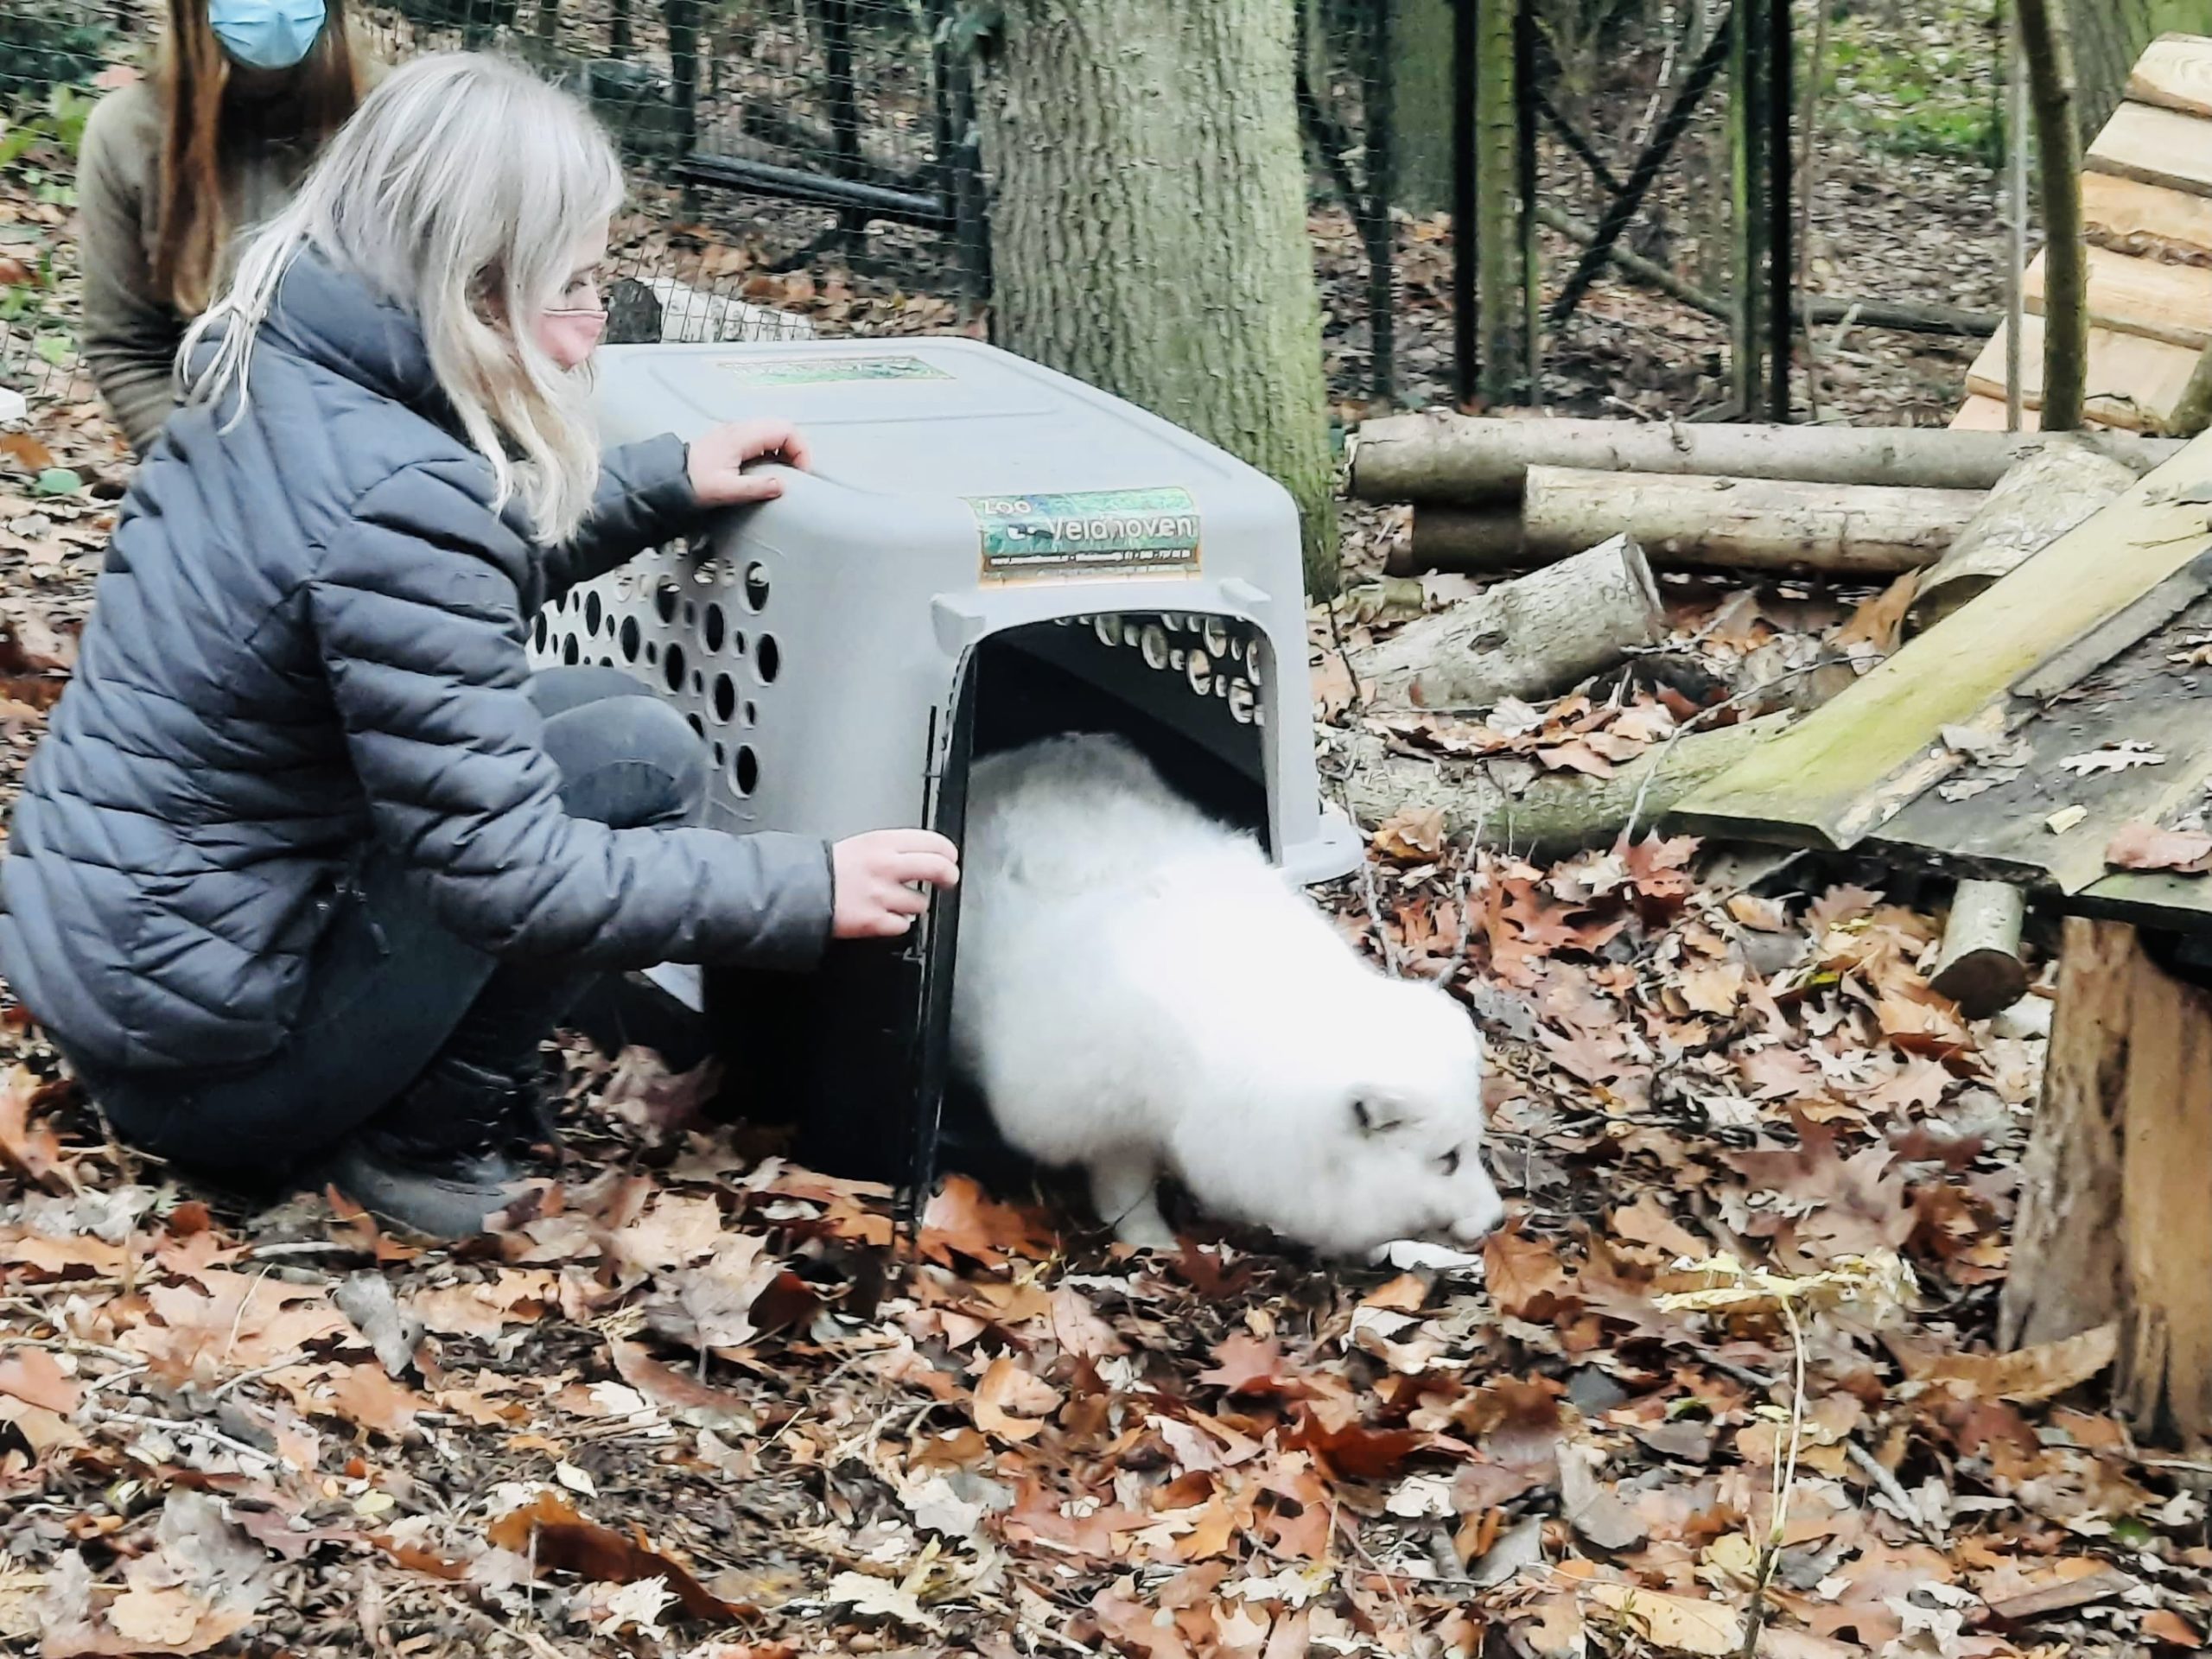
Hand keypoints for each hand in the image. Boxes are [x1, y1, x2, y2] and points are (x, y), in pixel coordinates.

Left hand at [686, 419, 813, 507]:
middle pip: (782, 427)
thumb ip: (755, 488)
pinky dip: (774, 448)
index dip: (800, 449)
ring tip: (787, 470)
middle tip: (798, 472)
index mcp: (742, 437)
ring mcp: (737, 432)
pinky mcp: (734, 439)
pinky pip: (763, 436)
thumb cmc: (695, 482)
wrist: (670, 476)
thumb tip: (781, 486)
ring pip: (773, 430)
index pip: (785, 431)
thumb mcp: (726, 490)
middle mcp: (741, 429)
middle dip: (797, 448)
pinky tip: (771, 466)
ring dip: (786, 448)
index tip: (801, 472)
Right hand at [831, 829, 959, 939]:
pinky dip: (896, 923)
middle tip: (948, 880)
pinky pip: (903, 925)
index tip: (949, 859)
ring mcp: (881, 895)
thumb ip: (893, 849)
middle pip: (938, 868)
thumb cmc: (828, 869)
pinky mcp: (874, 921)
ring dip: (913, 905)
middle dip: (949, 876)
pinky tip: (884, 915)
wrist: (797, 891)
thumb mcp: (863, 845)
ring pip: (921, 903)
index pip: (934, 842)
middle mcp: (885, 866)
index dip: (948, 853)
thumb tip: (923, 856)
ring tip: (895, 900)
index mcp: (883, 842)